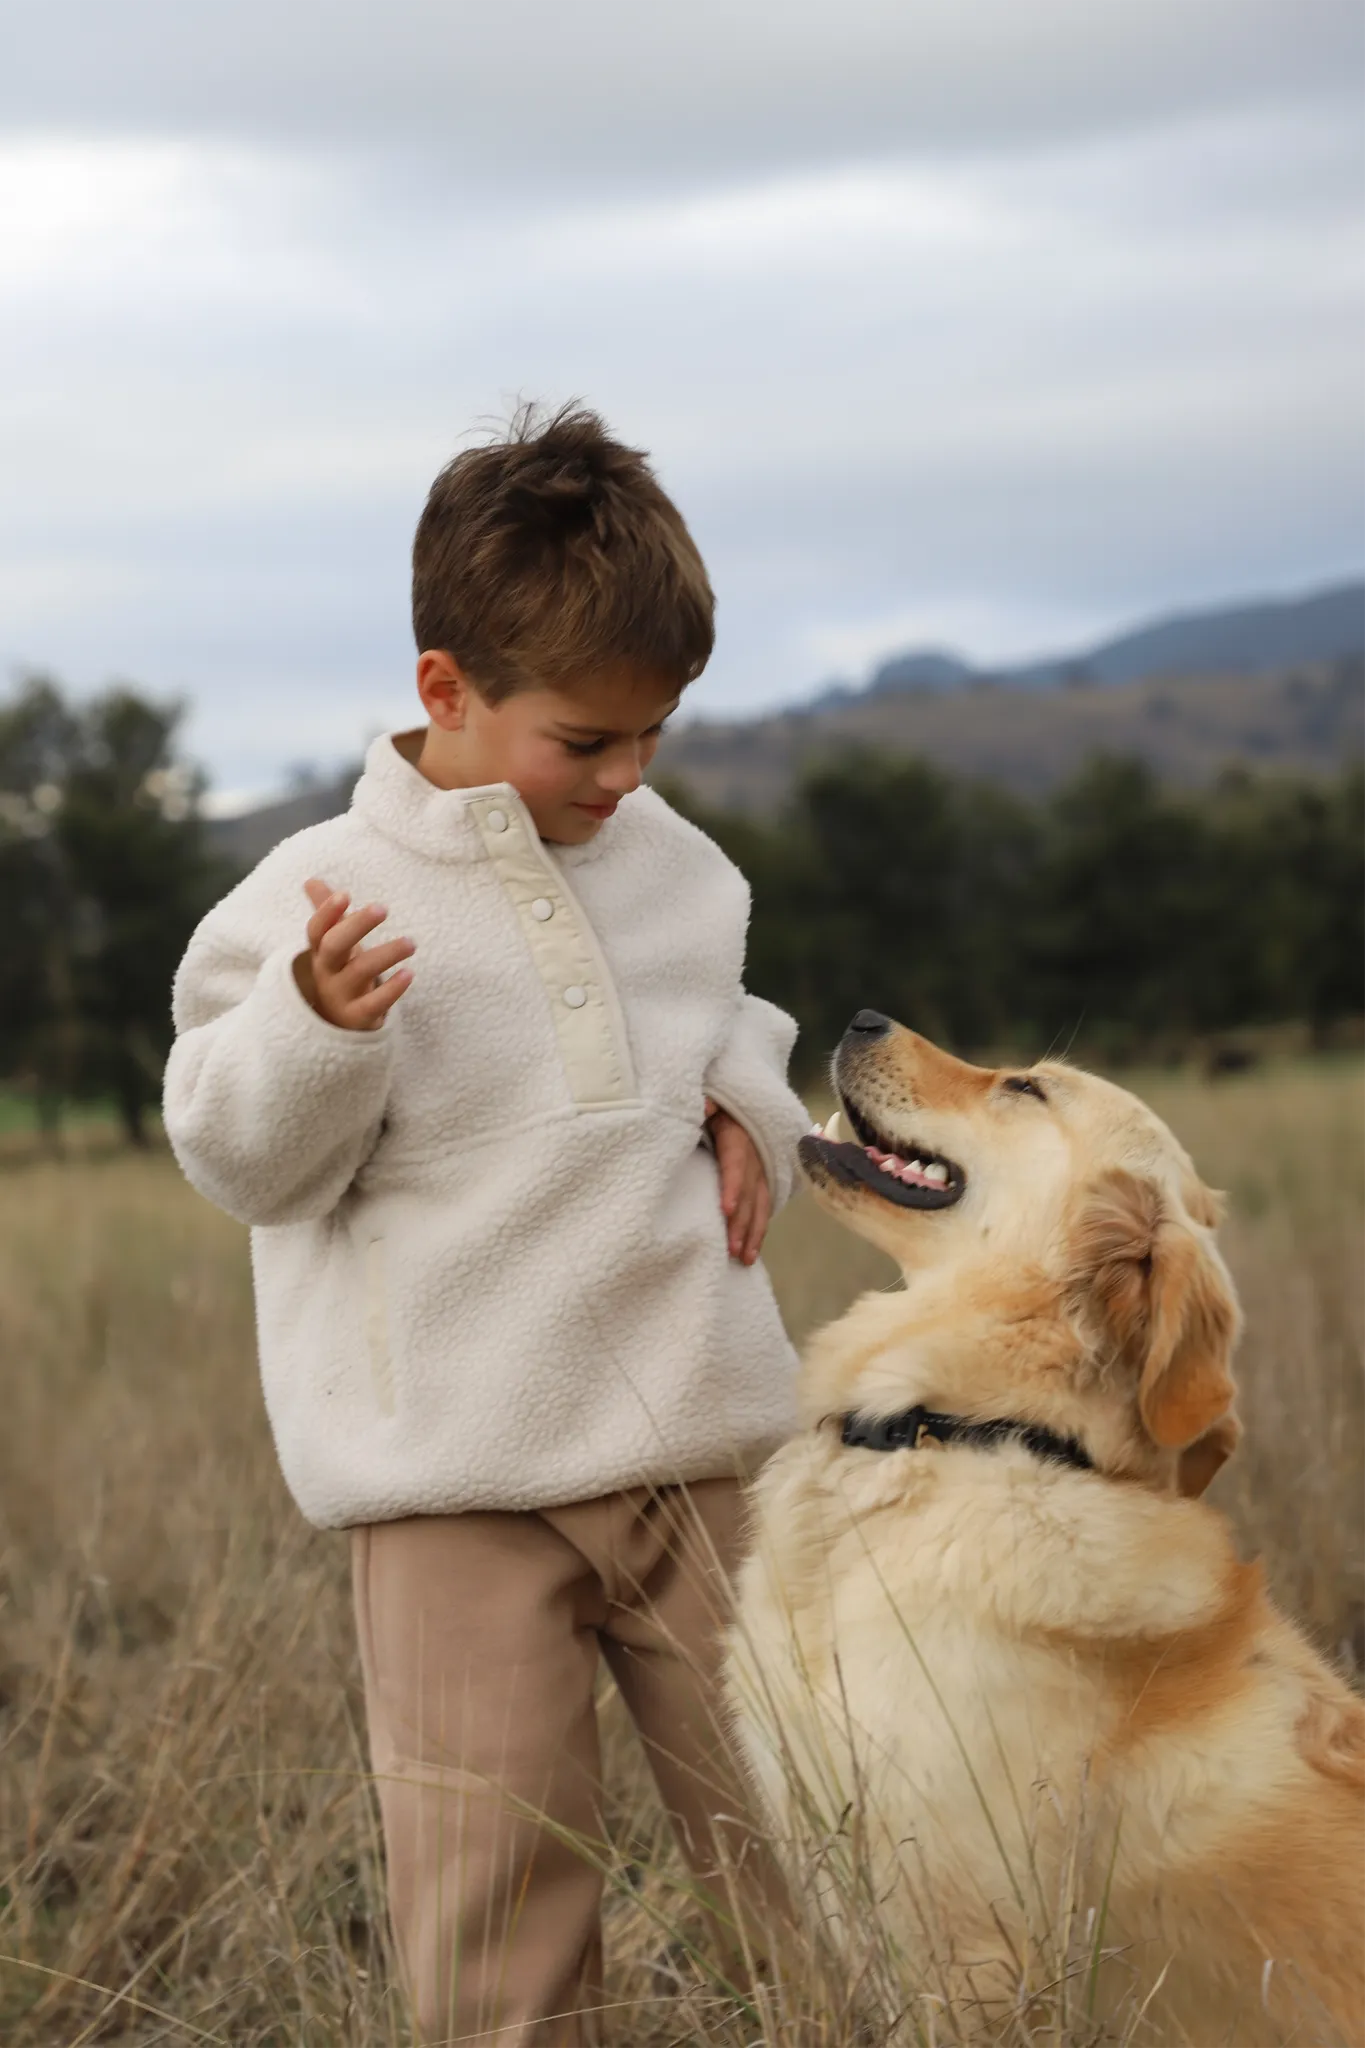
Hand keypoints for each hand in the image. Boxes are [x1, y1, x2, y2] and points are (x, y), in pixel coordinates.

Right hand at [295, 878, 414, 1030]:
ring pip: (360, 972)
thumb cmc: (339, 973)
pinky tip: (409, 974)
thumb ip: (328, 914)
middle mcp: (326, 972)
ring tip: (411, 943)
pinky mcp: (358, 1017)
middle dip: (356, 926)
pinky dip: (392, 989)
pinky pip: (373, 1004)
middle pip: (334, 946)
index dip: (326, 912)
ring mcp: (341, 996)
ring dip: (386, 954)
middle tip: (382, 908)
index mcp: (320, 952)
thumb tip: (311, 880)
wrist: (337, 1023)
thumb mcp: (332, 945)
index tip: (345, 894)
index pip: (316, 930)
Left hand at [705, 1098, 771, 1264]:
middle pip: (749, 1192)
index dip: (733, 1187)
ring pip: (760, 1204)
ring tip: (745, 1259)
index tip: (726, 1210)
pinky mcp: (762, 1181)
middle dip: (742, 1222)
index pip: (736, 1164)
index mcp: (738, 1137)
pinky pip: (763, 1207)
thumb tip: (704, 1106)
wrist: (740, 1102)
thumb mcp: (713, 1099)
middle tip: (732, 1249)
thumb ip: (707, 1103)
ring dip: (753, 1233)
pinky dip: (758, 1229)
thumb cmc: (719, 1105)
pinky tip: (752, 1251)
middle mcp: (754, 1157)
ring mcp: (760, 1171)